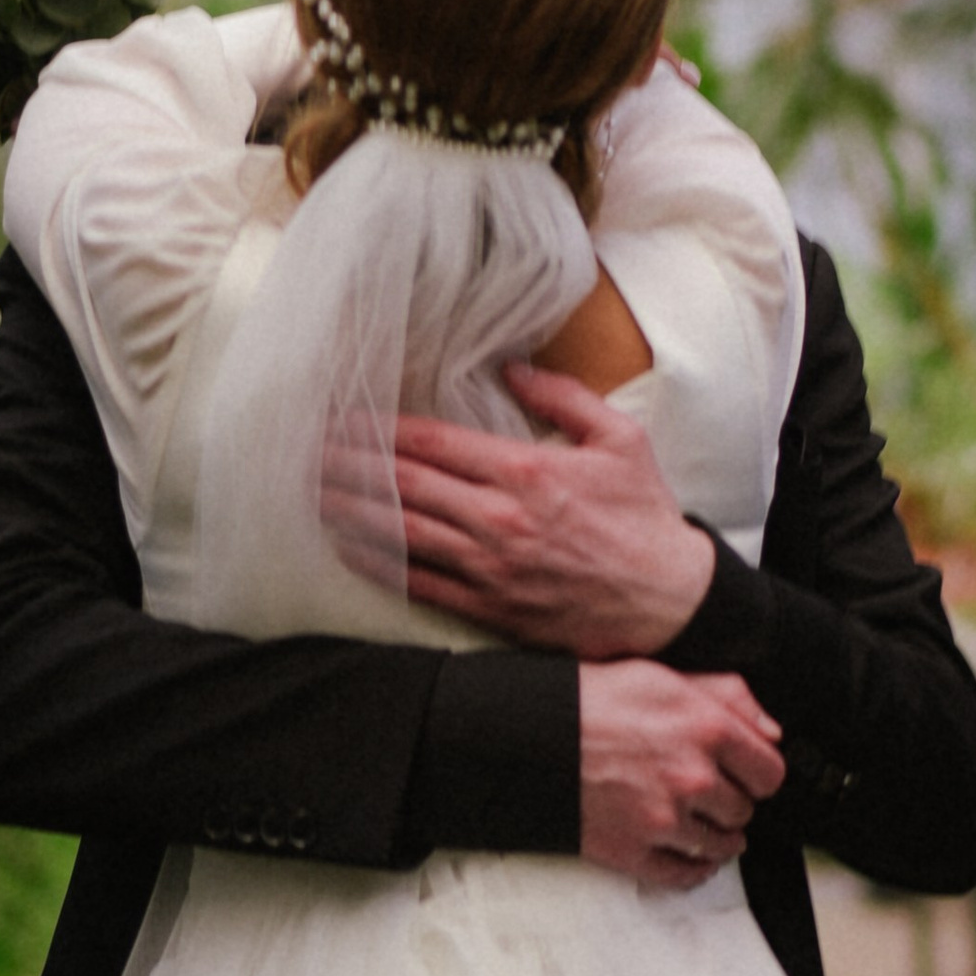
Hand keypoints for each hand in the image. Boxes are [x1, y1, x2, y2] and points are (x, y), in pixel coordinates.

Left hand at [332, 365, 714, 654]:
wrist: (667, 601)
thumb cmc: (645, 518)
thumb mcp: (620, 440)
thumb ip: (563, 397)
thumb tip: (513, 367)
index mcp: (527, 471)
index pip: (433, 444)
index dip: (380, 430)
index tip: (345, 418)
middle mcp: (500, 520)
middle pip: (404, 486)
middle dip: (349, 466)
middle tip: (308, 451)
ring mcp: (491, 569)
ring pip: (402, 535)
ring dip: (352, 512)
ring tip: (313, 494)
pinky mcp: (491, 608)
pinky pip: (420, 584)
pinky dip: (380, 565)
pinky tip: (350, 548)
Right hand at [578, 661, 783, 889]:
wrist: (531, 735)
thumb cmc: (592, 701)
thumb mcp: (664, 677)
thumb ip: (728, 697)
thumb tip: (770, 730)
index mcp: (706, 730)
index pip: (770, 773)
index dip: (758, 772)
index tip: (746, 773)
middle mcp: (692, 779)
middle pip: (743, 810)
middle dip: (731, 800)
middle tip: (711, 790)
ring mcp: (664, 820)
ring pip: (719, 846)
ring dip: (716, 835)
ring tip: (700, 820)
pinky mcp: (634, 851)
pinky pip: (685, 875)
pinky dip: (694, 868)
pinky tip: (689, 852)